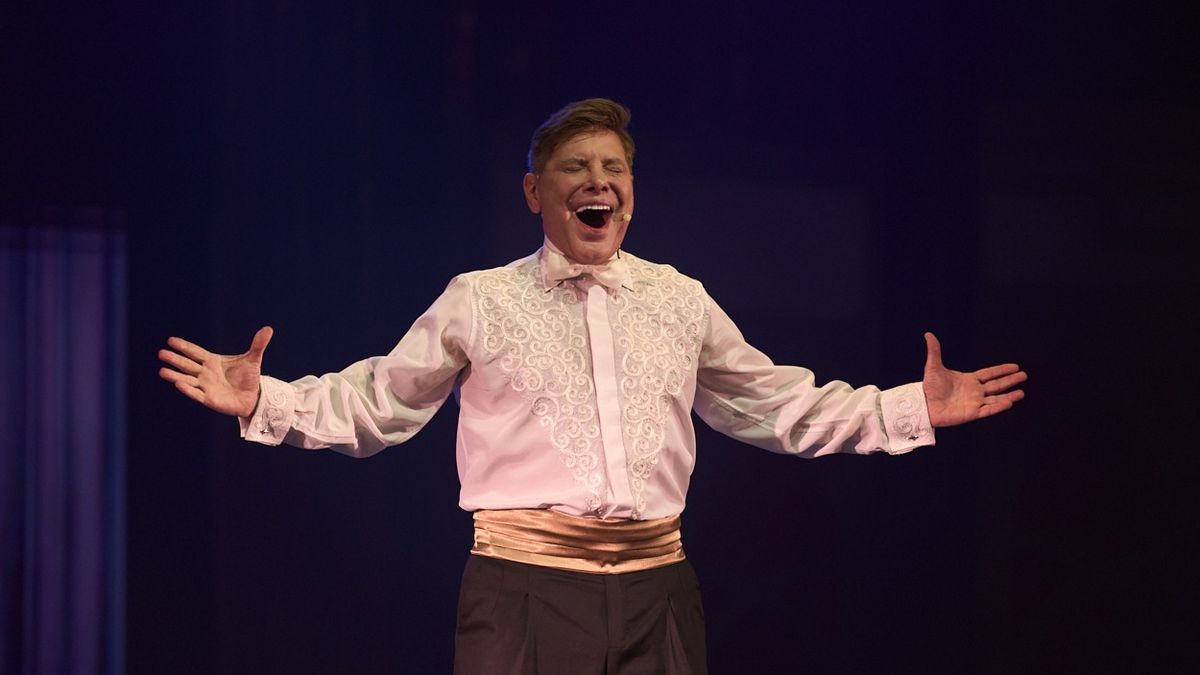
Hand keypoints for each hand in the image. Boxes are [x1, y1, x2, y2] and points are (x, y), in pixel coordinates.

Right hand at [158, 327, 273, 416]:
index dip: (184, 347)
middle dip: (175, 359)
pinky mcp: (209, 399)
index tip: (170, 340)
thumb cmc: (248, 377)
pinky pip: (196, 394)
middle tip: (161, 353)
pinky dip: (188, 390)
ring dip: (175, 375)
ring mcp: (206, 386)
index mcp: (212, 361)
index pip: (195, 352)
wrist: (253, 396)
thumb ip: (258, 345)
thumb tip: (268, 329)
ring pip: (187, 379)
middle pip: (187, 365)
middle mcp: (205, 373)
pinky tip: (178, 384)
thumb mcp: (254, 359)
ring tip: (162, 371)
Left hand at [922, 332, 1025, 427]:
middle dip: (1010, 380)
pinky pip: (988, 410)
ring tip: (1021, 393)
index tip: (1015, 366)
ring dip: (1009, 395)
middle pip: (997, 385)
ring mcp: (974, 403)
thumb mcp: (933, 366)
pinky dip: (998, 406)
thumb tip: (928, 334)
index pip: (989, 374)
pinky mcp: (971, 413)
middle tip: (1024, 375)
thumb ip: (934, 351)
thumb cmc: (928, 387)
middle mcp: (974, 391)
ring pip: (996, 398)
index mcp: (968, 380)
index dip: (1002, 370)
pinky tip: (1009, 402)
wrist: (923, 404)